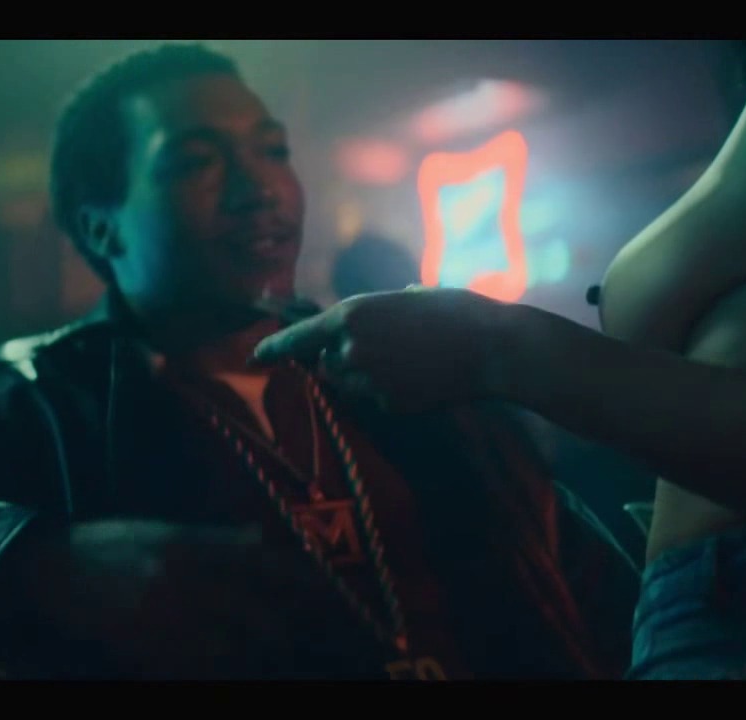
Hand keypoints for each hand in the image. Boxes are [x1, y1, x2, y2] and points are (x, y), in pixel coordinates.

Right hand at [4, 519, 380, 677]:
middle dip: (303, 642)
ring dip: (273, 666)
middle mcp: (195, 580)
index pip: (276, 568)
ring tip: (306, 675)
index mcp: (203, 546)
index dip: (317, 592)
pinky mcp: (147, 649)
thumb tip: (263, 540)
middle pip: (267, 619)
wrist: (47, 564)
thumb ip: (219, 538)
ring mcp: (170, 618)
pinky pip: (199, 672)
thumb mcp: (168, 529)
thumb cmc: (112, 543)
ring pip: (240, 653)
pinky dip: (226, 676)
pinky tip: (246, 677)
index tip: (353, 611)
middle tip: (341, 656)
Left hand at [252, 287, 516, 412]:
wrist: (491, 346)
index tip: (253, 358)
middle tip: (388, 350)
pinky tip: (425, 380)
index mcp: (350, 314)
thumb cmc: (456, 312)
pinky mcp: (388, 405)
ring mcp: (368, 380)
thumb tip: (380, 318)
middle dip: (346, 361)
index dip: (274, 348)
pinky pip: (379, 402)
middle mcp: (350, 348)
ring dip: (369, 379)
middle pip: (328, 365)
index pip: (299, 337)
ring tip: (412, 363)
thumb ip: (382, 310)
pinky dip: (395, 395)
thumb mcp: (409, 297)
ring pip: (352, 386)